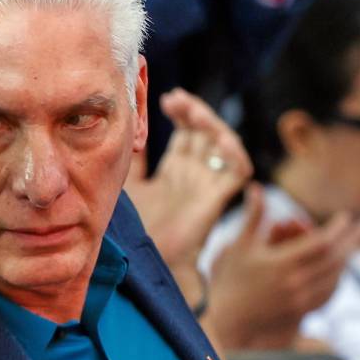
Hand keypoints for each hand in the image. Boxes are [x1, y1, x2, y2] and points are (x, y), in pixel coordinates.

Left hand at [126, 88, 252, 275]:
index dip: (181, 112)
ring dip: (211, 124)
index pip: (186, 132)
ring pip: (223, 144)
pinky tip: (220, 140)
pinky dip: (235, 153)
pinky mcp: (218, 199)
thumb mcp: (129, 184)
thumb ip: (131, 159)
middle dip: (193, 111)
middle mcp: (195, 174)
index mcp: (175, 170)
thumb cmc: (136, 228)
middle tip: (175, 99)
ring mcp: (208, 185)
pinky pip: (238, 171)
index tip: (166, 98)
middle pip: (204, 132)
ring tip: (192, 112)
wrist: (146, 261)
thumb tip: (121, 127)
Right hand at [203, 185, 359, 350]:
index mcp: (282, 263)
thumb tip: (255, 186)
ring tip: (353, 245)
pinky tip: (340, 269)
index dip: (338, 228)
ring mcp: (300, 300)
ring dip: (346, 259)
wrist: (227, 317)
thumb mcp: (240, 245)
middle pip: (336, 259)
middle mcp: (295, 283)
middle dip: (352, 241)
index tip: (346, 216)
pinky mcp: (301, 311)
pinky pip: (328, 294)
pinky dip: (337, 279)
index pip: (322, 242)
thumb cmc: (231, 277)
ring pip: (335, 277)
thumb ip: (253, 216)